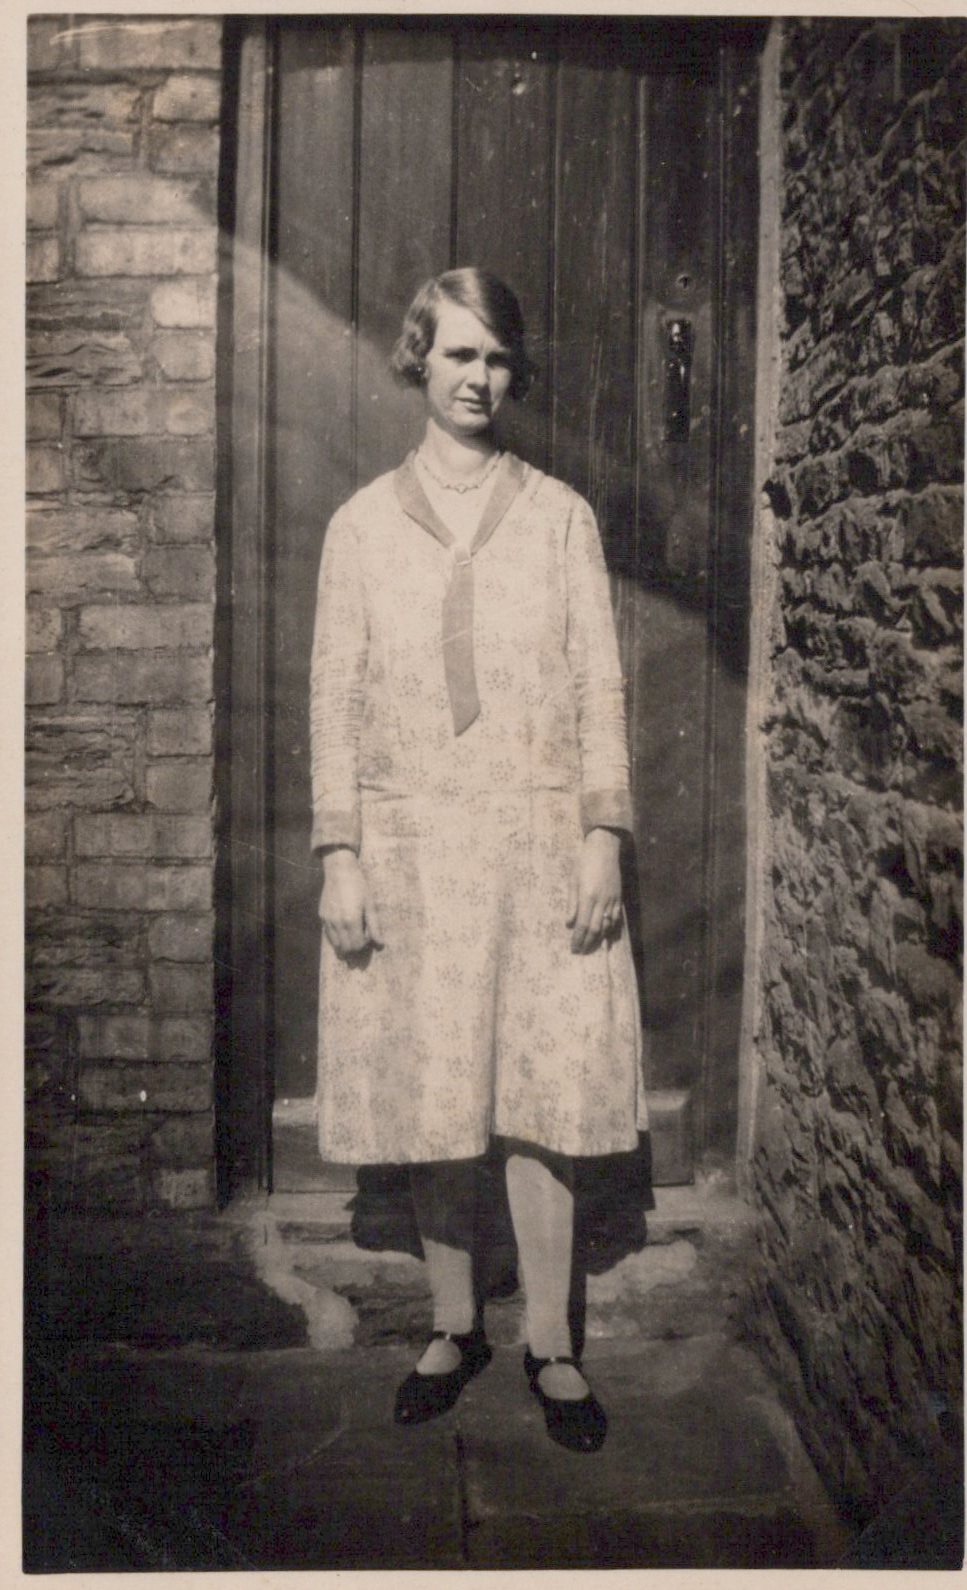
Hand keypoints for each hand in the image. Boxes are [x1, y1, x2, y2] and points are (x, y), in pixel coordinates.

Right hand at [319, 849, 383, 956]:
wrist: (340, 871)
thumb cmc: (359, 886)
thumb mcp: (370, 905)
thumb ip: (375, 927)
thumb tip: (380, 944)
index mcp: (351, 921)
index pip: (357, 946)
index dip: (364, 944)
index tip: (368, 934)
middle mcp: (337, 923)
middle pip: (346, 948)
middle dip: (355, 946)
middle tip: (361, 934)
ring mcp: (327, 920)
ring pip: (335, 944)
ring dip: (345, 943)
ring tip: (353, 931)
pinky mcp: (322, 916)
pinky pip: (329, 935)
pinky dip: (337, 936)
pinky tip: (344, 926)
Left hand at [566, 828, 622, 953]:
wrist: (604, 848)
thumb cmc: (584, 862)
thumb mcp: (573, 881)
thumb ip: (572, 904)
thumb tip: (569, 924)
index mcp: (588, 896)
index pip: (583, 925)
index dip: (578, 939)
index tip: (573, 949)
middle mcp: (602, 901)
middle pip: (596, 929)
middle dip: (587, 942)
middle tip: (580, 951)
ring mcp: (612, 899)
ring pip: (608, 925)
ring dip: (599, 938)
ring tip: (591, 946)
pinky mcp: (619, 897)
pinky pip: (616, 918)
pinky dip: (611, 929)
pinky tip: (606, 934)